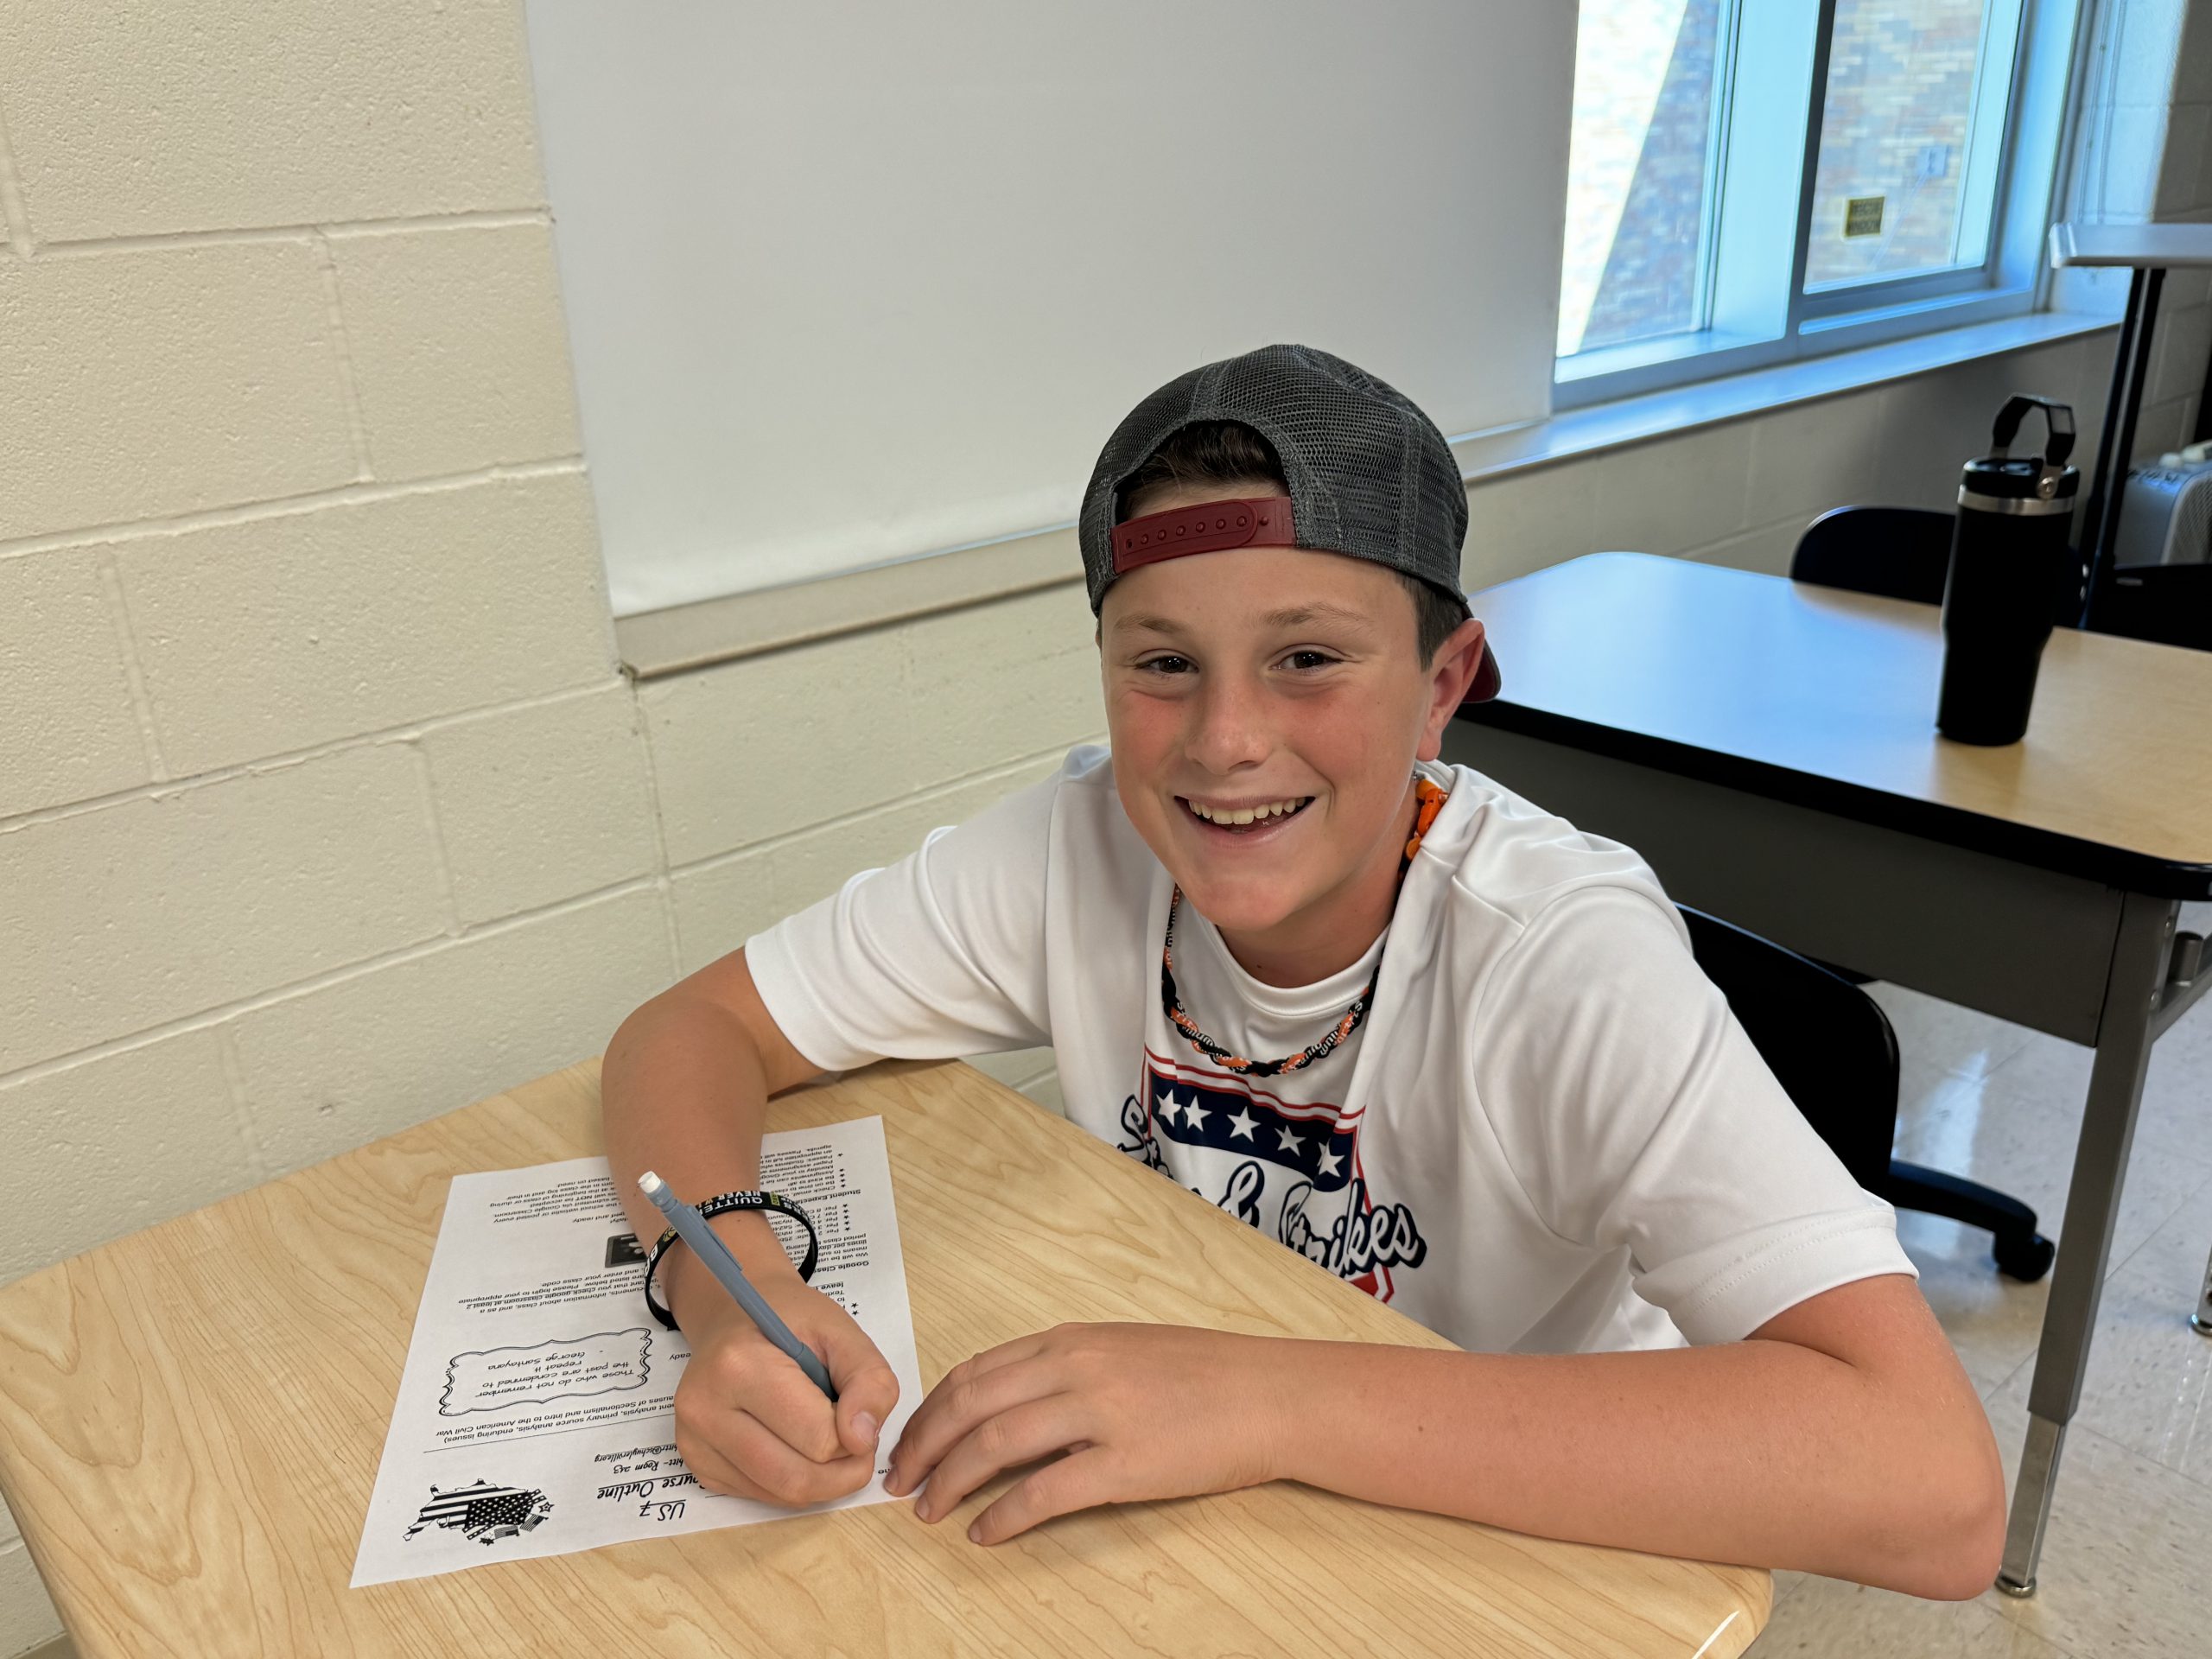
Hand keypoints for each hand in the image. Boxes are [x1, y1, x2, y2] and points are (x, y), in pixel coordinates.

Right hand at [669, 1257, 899, 1507]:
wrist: (732, 1319)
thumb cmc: (788, 1321)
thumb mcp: (841, 1331)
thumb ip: (869, 1380)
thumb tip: (863, 1439)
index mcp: (739, 1365)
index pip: (817, 1438)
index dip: (855, 1436)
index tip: (859, 1414)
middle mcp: (704, 1409)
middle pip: (796, 1479)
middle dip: (843, 1472)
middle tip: (858, 1444)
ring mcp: (694, 1442)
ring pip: (779, 1496)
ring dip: (821, 1482)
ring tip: (830, 1441)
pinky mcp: (698, 1465)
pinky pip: (761, 1496)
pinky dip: (792, 1483)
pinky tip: (796, 1446)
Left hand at [884, 1322, 1284, 1543]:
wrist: (1272, 1395)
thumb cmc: (1207, 1374)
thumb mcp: (1125, 1349)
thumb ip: (1067, 1367)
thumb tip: (1011, 1400)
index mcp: (1071, 1339)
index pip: (975, 1371)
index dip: (930, 1409)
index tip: (909, 1439)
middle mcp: (1075, 1367)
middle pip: (970, 1405)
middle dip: (923, 1446)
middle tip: (897, 1480)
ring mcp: (1099, 1413)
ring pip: (994, 1445)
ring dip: (949, 1481)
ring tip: (928, 1511)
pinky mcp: (1124, 1463)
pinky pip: (1043, 1493)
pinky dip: (1003, 1515)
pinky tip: (985, 1533)